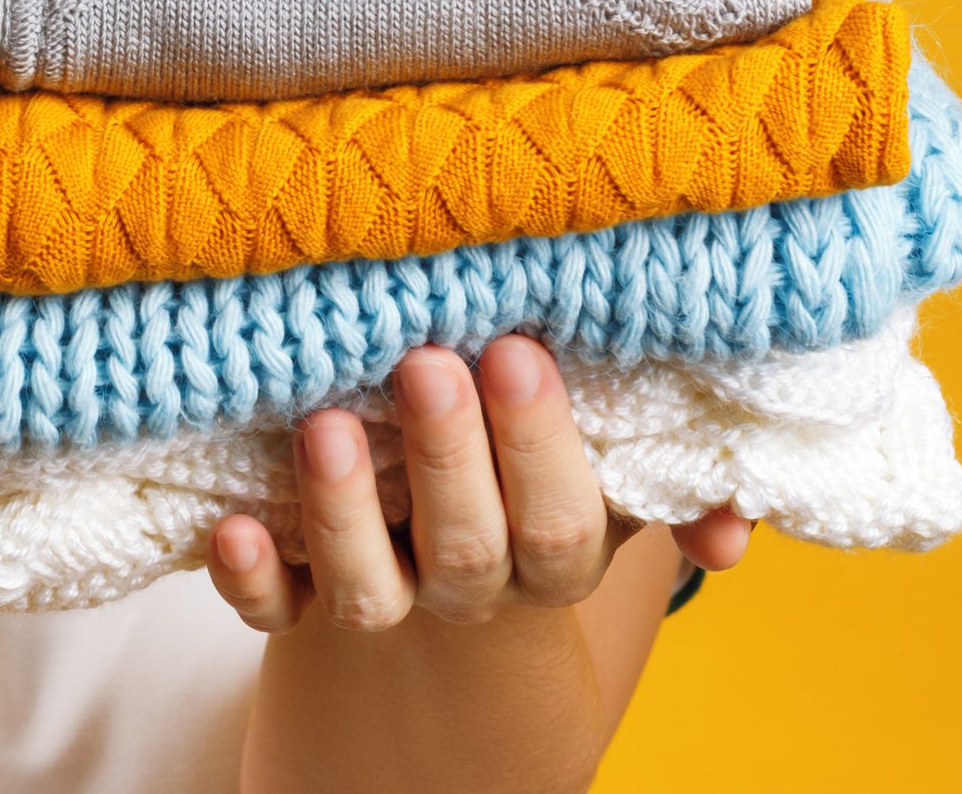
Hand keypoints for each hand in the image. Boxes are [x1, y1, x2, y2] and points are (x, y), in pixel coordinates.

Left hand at [206, 336, 750, 632]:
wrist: (444, 584)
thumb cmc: (533, 485)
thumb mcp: (612, 485)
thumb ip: (674, 482)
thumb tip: (731, 526)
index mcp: (552, 554)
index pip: (559, 522)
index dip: (540, 449)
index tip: (514, 351)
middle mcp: (468, 586)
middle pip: (467, 549)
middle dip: (447, 457)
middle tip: (425, 364)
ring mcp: (383, 597)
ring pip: (367, 587)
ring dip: (345, 512)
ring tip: (325, 425)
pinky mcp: (298, 601)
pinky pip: (273, 610)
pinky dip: (251, 575)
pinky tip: (230, 524)